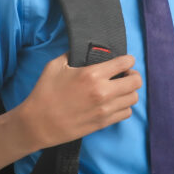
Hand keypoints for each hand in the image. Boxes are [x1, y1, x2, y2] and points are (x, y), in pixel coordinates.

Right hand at [19, 52, 141, 147]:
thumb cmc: (44, 93)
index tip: (125, 61)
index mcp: (92, 74)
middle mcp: (103, 92)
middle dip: (133, 75)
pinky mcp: (103, 123)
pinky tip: (115, 102)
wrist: (38, 123)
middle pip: (136, 81)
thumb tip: (83, 50)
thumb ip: (73, 54)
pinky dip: (124, 106)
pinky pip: (126, 113)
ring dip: (129, 91)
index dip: (128, 60)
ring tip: (120, 89)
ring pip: (133, 98)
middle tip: (125, 75)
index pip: (125, 63)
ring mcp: (105, 109)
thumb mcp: (55, 66)